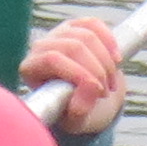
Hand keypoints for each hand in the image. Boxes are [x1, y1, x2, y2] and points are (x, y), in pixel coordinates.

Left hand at [19, 12, 128, 134]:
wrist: (84, 101)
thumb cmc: (73, 112)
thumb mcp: (75, 121)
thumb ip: (79, 111)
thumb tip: (92, 88)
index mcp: (30, 69)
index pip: (53, 60)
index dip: (79, 73)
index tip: (99, 91)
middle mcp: (40, 46)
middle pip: (73, 47)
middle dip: (97, 70)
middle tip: (106, 92)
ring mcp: (58, 33)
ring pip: (87, 36)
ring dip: (106, 62)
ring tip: (111, 83)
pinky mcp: (76, 25)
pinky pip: (95, 24)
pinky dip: (110, 42)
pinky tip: (116, 60)